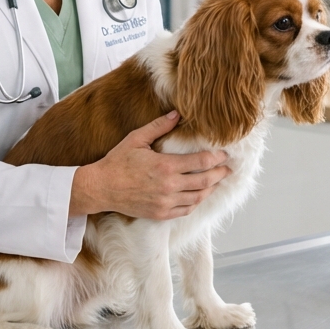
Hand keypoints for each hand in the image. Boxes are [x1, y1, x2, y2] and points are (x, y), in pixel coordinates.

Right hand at [69, 111, 230, 219]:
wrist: (100, 188)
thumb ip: (159, 126)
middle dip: (220, 173)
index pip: (201, 161)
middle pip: (205, 180)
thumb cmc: (117, 162)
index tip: (225, 154)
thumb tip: (177, 114)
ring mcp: (165, 203)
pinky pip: (185, 210)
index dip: (217, 157)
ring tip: (217, 181)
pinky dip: (196, 202)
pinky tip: (199, 195)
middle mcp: (169, 186)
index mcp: (165, 166)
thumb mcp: (136, 139)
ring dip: (211, 189)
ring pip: (198, 197)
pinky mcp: (160, 214)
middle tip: (229, 169)